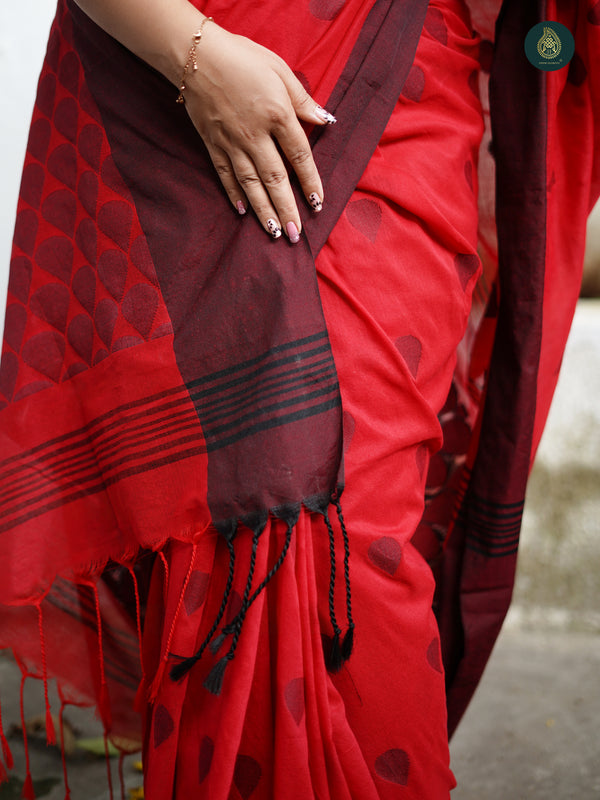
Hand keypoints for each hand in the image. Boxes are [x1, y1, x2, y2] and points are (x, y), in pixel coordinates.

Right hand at [183, 22, 334, 241]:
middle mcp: (255, 134)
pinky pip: (225, 174)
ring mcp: (232, 142)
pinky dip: (234, 194)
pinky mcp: (213, 143)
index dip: (311, 182)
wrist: (195, 53)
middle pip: (276, 178)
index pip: (300, 156)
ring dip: (263, 210)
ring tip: (274, 232)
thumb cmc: (242, 57)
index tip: (318, 204)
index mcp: (277, 114)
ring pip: (251, 183)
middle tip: (296, 235)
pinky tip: (243, 212)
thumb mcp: (280, 70)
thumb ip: (303, 100)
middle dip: (287, 209)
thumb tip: (325, 121)